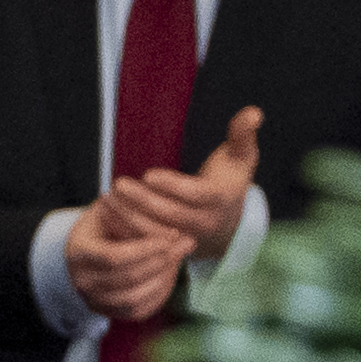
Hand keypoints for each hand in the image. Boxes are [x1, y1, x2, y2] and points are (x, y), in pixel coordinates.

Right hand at [66, 190, 189, 325]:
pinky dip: (158, 295)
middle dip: (161, 262)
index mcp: (78, 252)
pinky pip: (137, 312)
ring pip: (134, 299)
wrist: (86, 246)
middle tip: (186, 244)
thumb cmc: (103, 221)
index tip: (171, 236)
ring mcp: (92, 300)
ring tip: (180, 258)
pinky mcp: (107, 312)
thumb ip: (135, 212)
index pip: (113, 257)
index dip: (145, 249)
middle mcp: (81, 280)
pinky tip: (170, 274)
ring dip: (163, 279)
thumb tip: (171, 226)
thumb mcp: (112, 207)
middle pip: (127, 278)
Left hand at [101, 107, 265, 266]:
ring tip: (107, 197)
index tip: (148, 174)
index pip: (195, 195)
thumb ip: (243, 133)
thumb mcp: (241, 155)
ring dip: (128, 216)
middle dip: (143, 201)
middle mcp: (204, 223)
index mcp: (220, 199)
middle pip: (171, 216)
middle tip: (119, 184)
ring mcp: (186, 239)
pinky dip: (124, 229)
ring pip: (155, 232)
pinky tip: (107, 213)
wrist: (227, 220)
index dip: (172, 186)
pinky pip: (144, 242)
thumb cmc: (229, 179)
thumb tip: (254, 113)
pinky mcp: (170, 248)